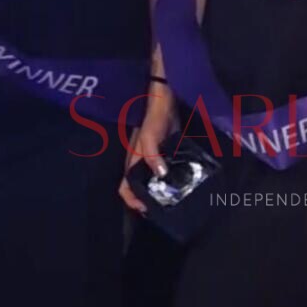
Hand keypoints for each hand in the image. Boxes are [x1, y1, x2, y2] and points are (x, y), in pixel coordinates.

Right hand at [118, 85, 177, 213]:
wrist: (164, 99)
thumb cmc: (153, 117)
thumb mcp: (150, 136)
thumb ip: (152, 156)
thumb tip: (161, 175)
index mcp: (132, 160)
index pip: (125, 187)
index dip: (132, 200)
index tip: (146, 208)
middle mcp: (140, 161)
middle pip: (138, 186)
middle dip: (147, 198)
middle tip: (163, 205)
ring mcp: (152, 156)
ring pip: (151, 178)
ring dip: (159, 188)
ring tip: (173, 196)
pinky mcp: (163, 150)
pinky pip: (163, 168)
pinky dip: (168, 176)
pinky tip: (181, 179)